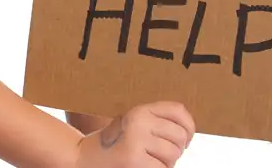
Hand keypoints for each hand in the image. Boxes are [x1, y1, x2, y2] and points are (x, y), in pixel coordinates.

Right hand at [72, 102, 194, 167]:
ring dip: (166, 164)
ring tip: (149, 162)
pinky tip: (143, 167)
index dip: (189, 126)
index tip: (187, 138)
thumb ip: (155, 123)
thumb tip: (188, 133)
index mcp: (139, 110)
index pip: (178, 111)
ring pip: (173, 154)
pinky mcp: (134, 160)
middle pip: (179, 136)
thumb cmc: (113, 146)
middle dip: (175, 150)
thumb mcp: (132, 126)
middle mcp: (138, 121)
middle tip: (159, 155)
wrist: (83, 159)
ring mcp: (136, 140)